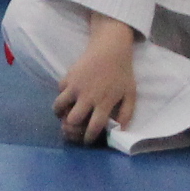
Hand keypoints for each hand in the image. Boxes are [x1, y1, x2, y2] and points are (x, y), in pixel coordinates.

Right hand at [51, 20, 137, 145]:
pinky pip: (59, 93)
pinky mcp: (68, 78)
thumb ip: (126, 114)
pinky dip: (62, 98)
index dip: (88, 138)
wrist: (110, 49)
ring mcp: (75, 87)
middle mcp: (87, 97)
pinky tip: (68, 99)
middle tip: (74, 129)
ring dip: (61, 114)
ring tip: (65, 115)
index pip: (93, 127)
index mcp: (104, 103)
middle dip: (72, 129)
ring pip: (59, 107)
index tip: (87, 140)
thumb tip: (119, 130)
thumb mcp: (130, 95)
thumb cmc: (123, 73)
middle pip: (72, 120)